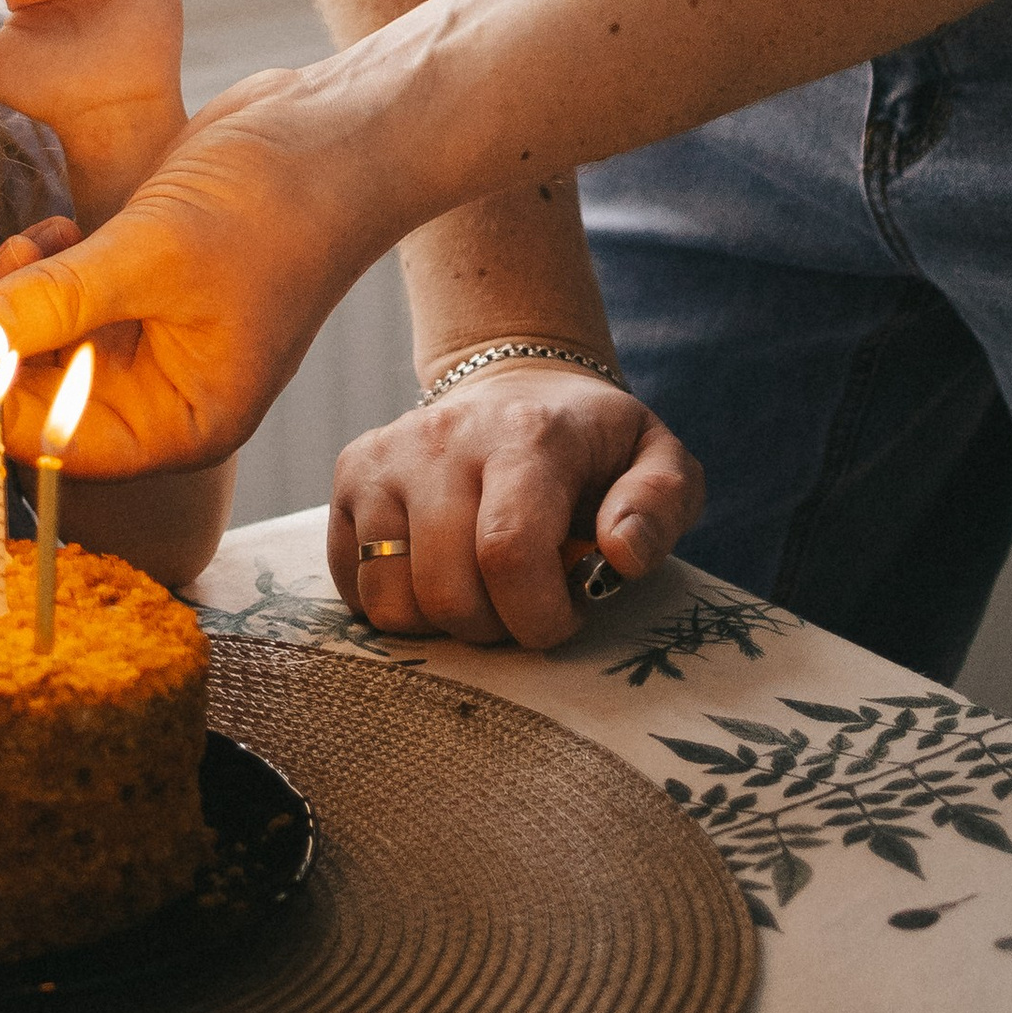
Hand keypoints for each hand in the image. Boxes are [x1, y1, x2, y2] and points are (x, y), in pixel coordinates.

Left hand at [0, 72, 336, 468]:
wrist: (334, 133)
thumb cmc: (273, 206)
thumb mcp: (154, 254)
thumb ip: (56, 302)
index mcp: (180, 420)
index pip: (52, 441)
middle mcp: (162, 394)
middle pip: (34, 397)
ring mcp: (149, 339)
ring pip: (38, 343)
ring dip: (14, 296)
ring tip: (38, 239)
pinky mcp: (138, 287)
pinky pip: (59, 299)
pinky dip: (40, 268)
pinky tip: (58, 230)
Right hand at [329, 371, 703, 651]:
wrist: (518, 383)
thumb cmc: (593, 445)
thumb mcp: (657, 460)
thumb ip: (661, 505)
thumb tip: (620, 554)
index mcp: (527, 436)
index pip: (508, 552)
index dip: (538, 616)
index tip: (564, 617)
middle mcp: (443, 438)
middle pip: (446, 591)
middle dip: (494, 629)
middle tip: (522, 605)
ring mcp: (387, 455)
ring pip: (389, 598)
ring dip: (440, 622)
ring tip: (478, 589)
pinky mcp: (351, 473)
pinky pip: (352, 584)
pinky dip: (395, 602)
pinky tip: (436, 571)